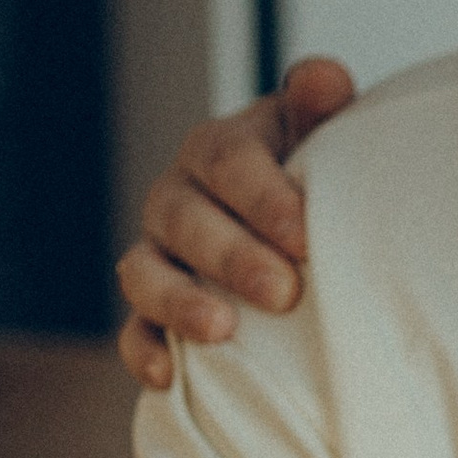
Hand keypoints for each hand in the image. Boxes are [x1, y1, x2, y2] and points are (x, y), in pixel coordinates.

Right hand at [114, 55, 359, 386]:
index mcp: (219, 150)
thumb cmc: (314, 182)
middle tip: (284, 293)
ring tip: (222, 331)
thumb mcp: (322, 137)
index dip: (262, 197)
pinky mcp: (152, 310)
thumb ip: (320, 106)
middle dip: (232, 256)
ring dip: (179, 302)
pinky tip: (169, 377)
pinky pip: (133, 330)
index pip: (227, 161)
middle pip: (184, 218)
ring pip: (144, 273)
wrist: (299, 233)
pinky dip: (144, 351)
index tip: (305, 238)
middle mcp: (179, 198)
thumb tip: (324, 80)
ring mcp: (159, 254)